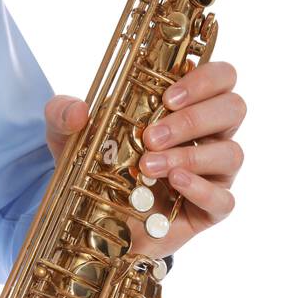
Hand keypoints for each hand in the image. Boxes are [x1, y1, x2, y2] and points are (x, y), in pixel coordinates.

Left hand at [44, 61, 246, 257]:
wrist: (92, 220)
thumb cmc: (95, 166)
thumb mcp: (67, 137)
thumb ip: (63, 115)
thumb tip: (79, 110)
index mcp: (188, 106)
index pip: (222, 77)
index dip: (204, 79)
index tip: (167, 97)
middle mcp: (210, 136)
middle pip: (234, 109)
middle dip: (193, 119)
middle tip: (150, 136)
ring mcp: (214, 174)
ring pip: (231, 153)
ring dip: (191, 154)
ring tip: (149, 166)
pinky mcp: (209, 211)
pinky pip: (224, 200)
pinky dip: (201, 189)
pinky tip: (174, 183)